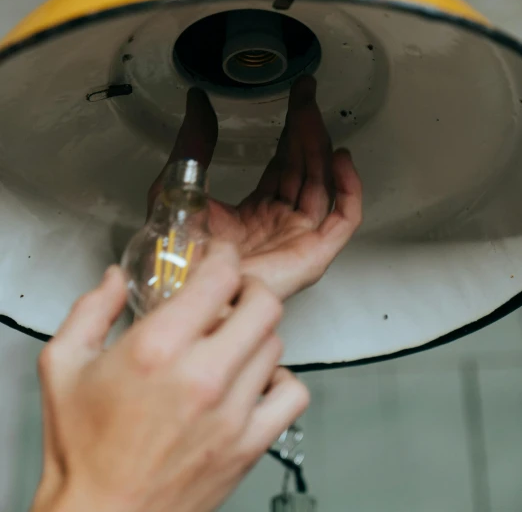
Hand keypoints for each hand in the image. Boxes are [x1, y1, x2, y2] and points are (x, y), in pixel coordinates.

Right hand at [32, 245, 308, 511]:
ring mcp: (231, 413)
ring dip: (258, 332)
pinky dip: (281, 379)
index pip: (220, 277)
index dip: (223, 256)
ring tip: (234, 338)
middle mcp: (201, 376)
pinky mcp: (248, 445)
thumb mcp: (63, 365)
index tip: (218, 257)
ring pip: (276, 344)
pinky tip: (254, 380)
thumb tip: (114, 280)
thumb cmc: (82, 452)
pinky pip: (292, 393)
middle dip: (250, 288)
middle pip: (263, 304)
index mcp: (157, 349)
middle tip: (234, 293)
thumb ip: (91, 310)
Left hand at [149, 76, 361, 299]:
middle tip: (306, 94)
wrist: (183, 288)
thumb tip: (197, 102)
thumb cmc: (177, 253)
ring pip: (322, 185)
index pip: (283, 165)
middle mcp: (278, 225)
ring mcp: (297, 240)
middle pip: (304, 169)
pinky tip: (340, 159)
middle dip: (307, 128)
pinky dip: (349, 189)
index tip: (295, 97)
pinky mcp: (312, 255)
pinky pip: (342, 219)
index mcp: (252, 214)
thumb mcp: (182, 183)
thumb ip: (194, 143)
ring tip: (313, 114)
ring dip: (320, 146)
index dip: (290, 130)